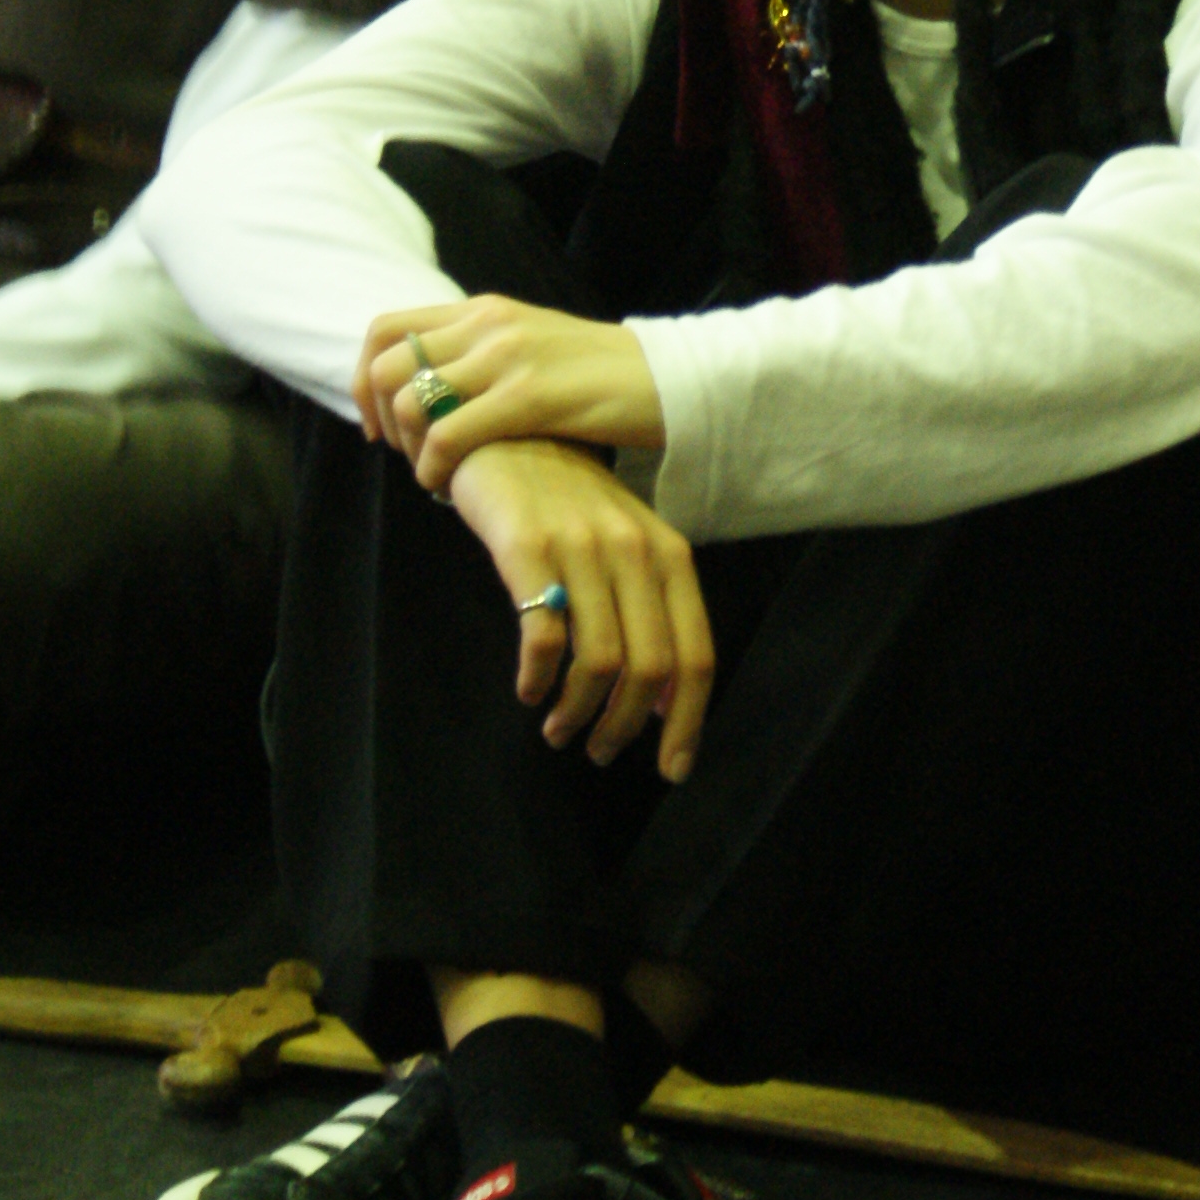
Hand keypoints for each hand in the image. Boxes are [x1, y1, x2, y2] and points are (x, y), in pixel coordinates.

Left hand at [355, 295, 668, 489]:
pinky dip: (434, 470)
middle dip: (379, 418)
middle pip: (387, 365)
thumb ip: (483, 357)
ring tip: (434, 473)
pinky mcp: (528, 396)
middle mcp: (486, 324)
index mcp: (483, 310)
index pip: (386, 329)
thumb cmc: (602, 380)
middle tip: (403, 454)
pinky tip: (449, 487)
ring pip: (410, 402)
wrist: (670, 381)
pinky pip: (449, 437)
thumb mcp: (532, 348)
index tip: (379, 423)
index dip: (365, 380)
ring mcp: (507, 357)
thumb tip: (434, 392)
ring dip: (410, 449)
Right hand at [444, 437, 714, 777]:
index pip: (695, 655)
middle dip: (625, 728)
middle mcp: (634, 550)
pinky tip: (528, 690)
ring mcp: (581, 547)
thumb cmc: (565, 500)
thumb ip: (650, 613)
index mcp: (669, 554)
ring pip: (599, 663)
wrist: (504, 429)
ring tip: (558, 730)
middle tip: (599, 752)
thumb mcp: (623, 545)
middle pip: (650, 669)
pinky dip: (537, 679)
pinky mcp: (527, 548)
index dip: (687, 722)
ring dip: (579, 714)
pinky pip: (543, 637)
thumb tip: (662, 704)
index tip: (672, 769)